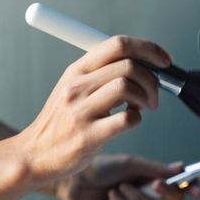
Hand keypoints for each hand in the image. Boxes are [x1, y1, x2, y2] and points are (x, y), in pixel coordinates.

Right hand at [14, 36, 171, 188]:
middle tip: (154, 96)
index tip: (164, 61)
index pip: (118, 44)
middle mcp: (76, 86)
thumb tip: (146, 65)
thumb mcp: (74, 89)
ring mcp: (81, 110)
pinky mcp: (88, 136)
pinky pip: (126, 119)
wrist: (35, 155)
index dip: (148, 49)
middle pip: (128, 65)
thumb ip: (103, 74)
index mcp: (77, 70)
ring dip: (145, 97)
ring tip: (142, 108)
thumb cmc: (63, 122)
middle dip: (152, 80)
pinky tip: (131, 122)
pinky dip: (137, 119)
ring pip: (126, 86)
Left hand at [54, 154, 199, 199]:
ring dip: (140, 198)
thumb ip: (155, 169)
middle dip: (168, 193)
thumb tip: (181, 168)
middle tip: (156, 185)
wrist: (75, 179)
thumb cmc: (103, 166)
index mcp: (153, 174)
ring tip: (122, 186)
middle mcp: (148, 190)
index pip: (179, 182)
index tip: (197, 189)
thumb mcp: (130, 164)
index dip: (191, 186)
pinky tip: (111, 196)